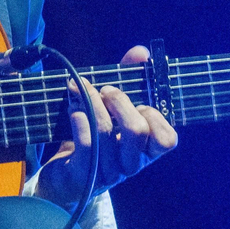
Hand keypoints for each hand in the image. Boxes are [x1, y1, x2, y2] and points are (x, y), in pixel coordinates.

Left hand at [33, 45, 177, 211]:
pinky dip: (79, 119)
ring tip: (82, 89)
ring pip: (106, 135)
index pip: (167, 140)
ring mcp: (107, 173)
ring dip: (92, 104)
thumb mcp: (113, 108)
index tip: (139, 102)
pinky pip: (85, 145)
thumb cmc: (94, 137)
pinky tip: (73, 109)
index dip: (155, 116)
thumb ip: (130, 79)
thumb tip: (141, 52)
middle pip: (137, 132)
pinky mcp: (83, 176)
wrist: (62, 175)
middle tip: (106, 90)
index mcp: (145, 151)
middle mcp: (130, 165)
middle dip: (120, 102)